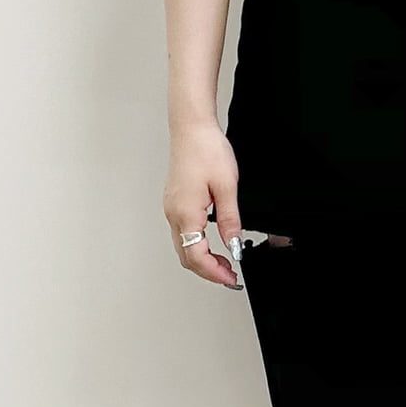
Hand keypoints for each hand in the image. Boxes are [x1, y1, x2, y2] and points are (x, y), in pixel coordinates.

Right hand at [165, 120, 241, 287]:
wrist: (192, 128)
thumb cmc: (206, 150)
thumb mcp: (227, 188)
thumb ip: (230, 221)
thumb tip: (234, 245)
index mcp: (185, 212)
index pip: (196, 256)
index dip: (215, 273)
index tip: (231, 279)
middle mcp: (173, 213)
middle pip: (186, 256)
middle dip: (208, 271)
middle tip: (229, 276)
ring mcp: (171, 208)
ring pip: (182, 246)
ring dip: (201, 259)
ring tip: (223, 263)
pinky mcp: (174, 202)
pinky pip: (182, 233)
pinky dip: (196, 245)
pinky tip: (210, 244)